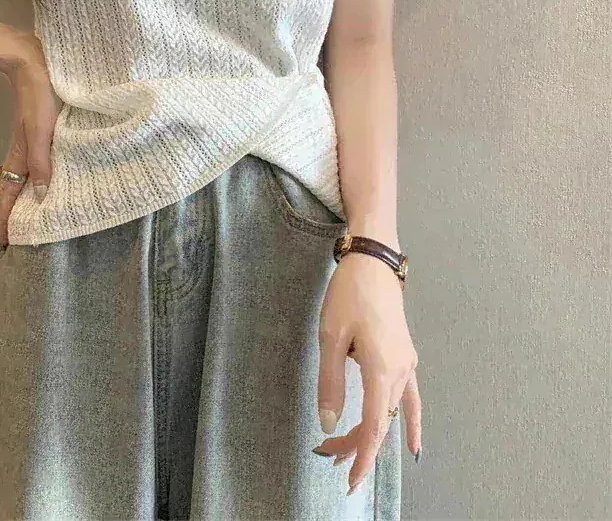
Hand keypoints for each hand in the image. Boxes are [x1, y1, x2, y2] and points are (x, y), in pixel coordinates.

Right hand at [0, 37, 62, 244]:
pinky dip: (36, 180)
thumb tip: (41, 197)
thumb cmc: (41, 97)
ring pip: (23, 178)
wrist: (37, 66)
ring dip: (24, 199)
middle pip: (12, 190)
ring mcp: (30, 143)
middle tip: (20, 237)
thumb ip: (42, 162)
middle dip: (12, 214)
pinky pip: (34, 165)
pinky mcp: (40, 133)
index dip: (4, 218)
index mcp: (21, 156)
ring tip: (33, 217)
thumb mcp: (43, 131)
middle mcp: (23, 154)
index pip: (7, 194)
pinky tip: (49, 182)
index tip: (4, 242)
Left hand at [313, 251, 421, 493]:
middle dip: (356, 444)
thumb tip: (328, 421)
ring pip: (391, 412)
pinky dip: (410, 422)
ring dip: (371, 433)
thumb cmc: (349, 293)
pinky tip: (412, 447)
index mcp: (382, 370)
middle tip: (328, 457)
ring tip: (345, 451)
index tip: (348, 480)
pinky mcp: (406, 355)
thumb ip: (330, 381)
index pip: (372, 426)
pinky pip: (411, 398)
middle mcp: (401, 372)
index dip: (359, 455)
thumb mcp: (330, 336)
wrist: (372, 260)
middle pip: (380, 422)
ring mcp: (407, 364)